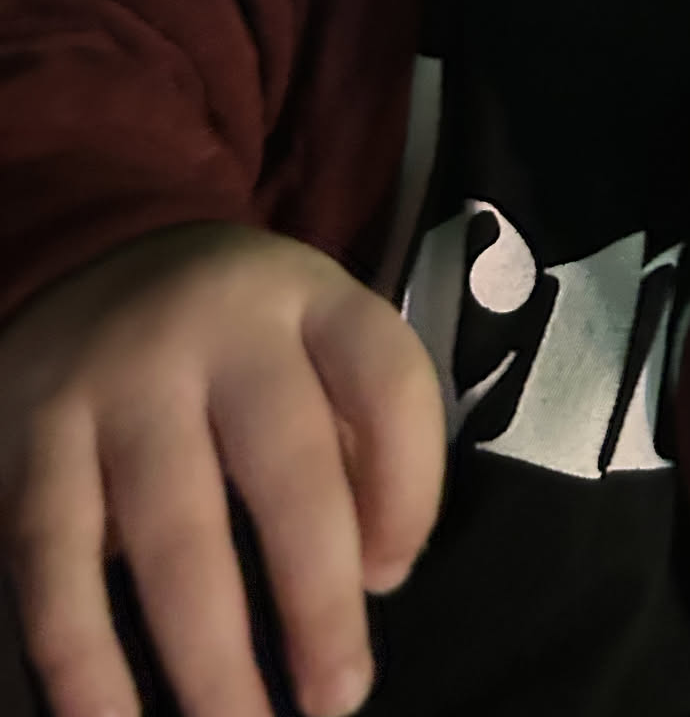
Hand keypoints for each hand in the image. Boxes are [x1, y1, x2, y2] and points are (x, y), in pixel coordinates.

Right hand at [0, 222, 446, 716]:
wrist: (93, 258)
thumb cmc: (239, 339)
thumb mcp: (313, 338)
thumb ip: (357, 430)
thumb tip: (375, 574)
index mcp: (309, 298)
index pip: (388, 381)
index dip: (410, 487)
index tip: (394, 577)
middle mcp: (218, 329)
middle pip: (287, 469)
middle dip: (318, 600)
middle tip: (339, 698)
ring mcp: (120, 380)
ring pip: (175, 532)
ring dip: (211, 654)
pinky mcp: (33, 436)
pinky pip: (56, 562)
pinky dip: (83, 658)